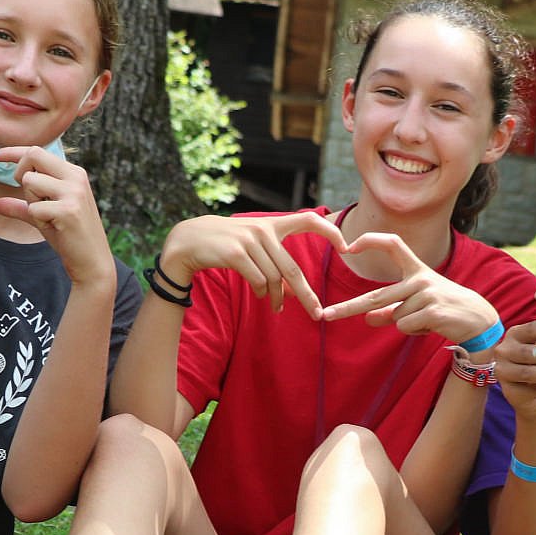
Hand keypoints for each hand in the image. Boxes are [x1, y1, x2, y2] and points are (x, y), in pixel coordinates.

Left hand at [0, 145, 113, 285]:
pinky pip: (33, 207)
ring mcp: (74, 193)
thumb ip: (19, 205)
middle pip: (33, 155)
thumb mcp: (42, 216)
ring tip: (48, 216)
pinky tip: (54, 227)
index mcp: (73, 173)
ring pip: (30, 181)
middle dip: (20, 172)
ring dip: (30, 201)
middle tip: (29, 196)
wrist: (92, 262)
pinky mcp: (68, 210)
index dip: (11, 152)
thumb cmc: (69, 237)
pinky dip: (37, 219)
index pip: (37, 151)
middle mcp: (76, 178)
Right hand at [160, 210, 347, 314]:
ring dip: (277, 297)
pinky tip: (260, 295)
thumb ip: (274, 260)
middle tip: (317, 314)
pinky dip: (261, 292)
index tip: (347, 247)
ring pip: (274, 279)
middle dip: (307, 295)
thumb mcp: (252, 245)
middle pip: (292, 269)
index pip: (309, 220)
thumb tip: (293, 290)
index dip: (330, 232)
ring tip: (276, 307)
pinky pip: (258, 281)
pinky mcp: (236, 253)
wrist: (188, 240)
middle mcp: (264, 230)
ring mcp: (249, 240)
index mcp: (272, 225)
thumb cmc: (225, 245)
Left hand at [318, 232, 499, 344]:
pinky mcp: (433, 310)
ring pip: (395, 316)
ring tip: (428, 320)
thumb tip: (367, 318)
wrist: (479, 321)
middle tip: (326, 315)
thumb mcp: (418, 307)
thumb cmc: (445, 311)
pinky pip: (405, 326)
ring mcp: (427, 293)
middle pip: (376, 295)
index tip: (349, 246)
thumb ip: (392, 310)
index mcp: (417, 269)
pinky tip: (432, 326)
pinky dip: (414, 332)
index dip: (372, 240)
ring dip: (405, 325)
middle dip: (349, 307)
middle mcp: (421, 277)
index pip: (393, 244)